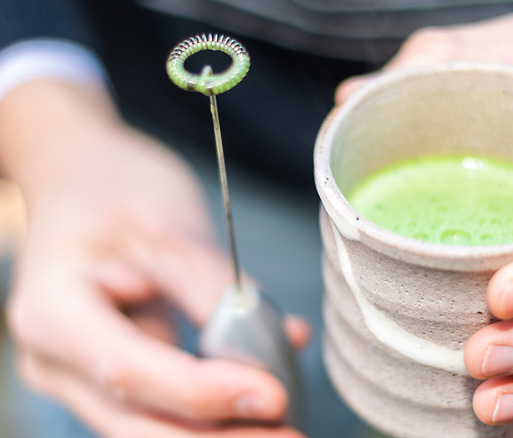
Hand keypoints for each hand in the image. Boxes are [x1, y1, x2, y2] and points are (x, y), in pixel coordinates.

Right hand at [0, 80, 307, 436]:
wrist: (79, 175)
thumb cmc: (116, 189)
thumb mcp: (169, 226)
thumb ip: (215, 291)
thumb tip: (275, 348)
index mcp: (54, 314)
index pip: (132, 372)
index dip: (205, 394)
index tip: (274, 397)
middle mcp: (57, 361)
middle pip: (139, 424)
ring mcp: (82, 375)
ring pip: (155, 427)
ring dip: (223, 430)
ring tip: (287, 425)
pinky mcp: (117, 374)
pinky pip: (169, 403)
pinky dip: (220, 404)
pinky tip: (270, 389)